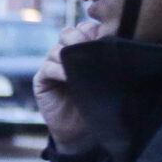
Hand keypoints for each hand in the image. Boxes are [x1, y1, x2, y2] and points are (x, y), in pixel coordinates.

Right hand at [34, 20, 100, 151]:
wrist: (83, 133)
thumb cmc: (99, 104)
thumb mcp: (108, 79)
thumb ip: (108, 60)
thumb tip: (119, 42)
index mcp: (83, 50)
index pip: (85, 28)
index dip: (93, 30)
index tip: (105, 38)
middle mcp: (66, 55)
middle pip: (68, 32)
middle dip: (79, 37)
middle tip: (91, 47)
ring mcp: (52, 67)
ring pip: (56, 48)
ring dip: (69, 53)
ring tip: (81, 63)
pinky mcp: (42, 80)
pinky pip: (47, 67)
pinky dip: (58, 69)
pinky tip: (69, 76)